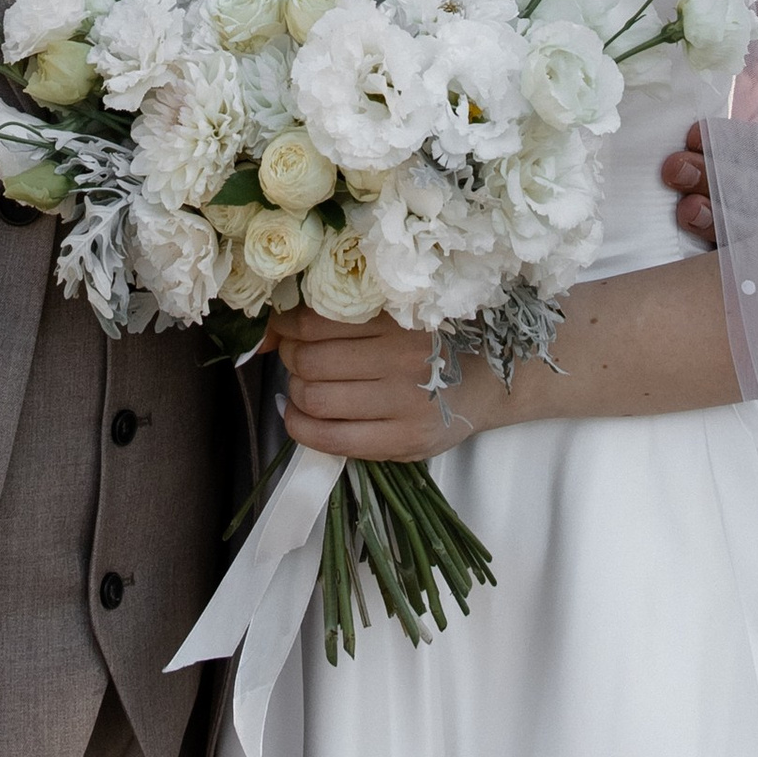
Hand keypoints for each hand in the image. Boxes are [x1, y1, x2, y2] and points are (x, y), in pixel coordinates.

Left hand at [266, 305, 472, 462]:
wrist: (485, 384)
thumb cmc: (430, 344)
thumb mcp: (394, 314)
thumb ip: (342, 314)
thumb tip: (273, 325)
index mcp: (397, 319)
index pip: (315, 322)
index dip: (288, 327)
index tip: (287, 329)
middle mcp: (401, 359)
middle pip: (310, 361)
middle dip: (291, 359)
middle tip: (298, 357)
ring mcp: (403, 404)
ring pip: (316, 399)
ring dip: (296, 392)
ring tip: (304, 385)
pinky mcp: (402, 442)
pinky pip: (332, 440)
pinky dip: (301, 427)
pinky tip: (299, 415)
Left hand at [664, 14, 757, 249]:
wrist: (722, 156)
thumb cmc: (740, 110)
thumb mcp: (752, 74)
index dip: (740, 140)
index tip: (696, 128)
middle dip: (721, 178)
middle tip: (674, 163)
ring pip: (749, 225)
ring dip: (714, 213)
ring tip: (681, 201)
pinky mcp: (733, 239)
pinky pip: (730, 249)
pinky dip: (710, 238)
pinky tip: (683, 221)